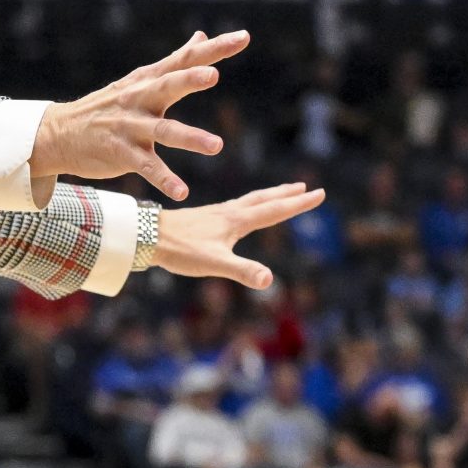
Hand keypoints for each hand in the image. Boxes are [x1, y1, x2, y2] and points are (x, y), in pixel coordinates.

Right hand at [31, 30, 248, 198]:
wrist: (59, 134)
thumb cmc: (107, 107)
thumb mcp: (140, 80)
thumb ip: (176, 61)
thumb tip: (201, 36)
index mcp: (149, 80)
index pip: (185, 60)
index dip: (214, 49)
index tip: (243, 37)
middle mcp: (140, 99)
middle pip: (168, 85)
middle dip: (190, 79)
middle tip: (213, 74)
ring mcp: (130, 127)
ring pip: (163, 130)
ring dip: (189, 137)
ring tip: (217, 147)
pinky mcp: (121, 154)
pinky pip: (147, 168)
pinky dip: (165, 179)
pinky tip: (182, 192)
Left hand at [154, 183, 327, 289]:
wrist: (146, 235)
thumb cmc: (180, 250)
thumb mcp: (215, 264)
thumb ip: (243, 271)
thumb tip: (269, 280)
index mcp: (237, 221)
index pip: (274, 210)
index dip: (298, 204)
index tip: (320, 193)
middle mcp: (229, 213)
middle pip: (264, 200)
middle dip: (286, 195)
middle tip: (306, 187)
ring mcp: (215, 214)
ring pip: (249, 201)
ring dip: (268, 196)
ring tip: (279, 193)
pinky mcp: (203, 218)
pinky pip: (234, 207)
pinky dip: (247, 204)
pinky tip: (239, 210)